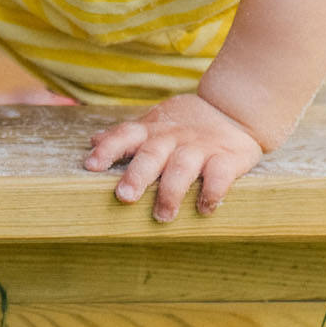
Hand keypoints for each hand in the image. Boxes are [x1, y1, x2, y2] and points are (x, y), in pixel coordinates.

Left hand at [84, 92, 264, 221]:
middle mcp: (173, 138)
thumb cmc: (186, 124)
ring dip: (171, 191)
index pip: (125, 134)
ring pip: (182, 167)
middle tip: (124, 196)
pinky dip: (212, 192)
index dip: (108, 148)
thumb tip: (92, 140)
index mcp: (153, 130)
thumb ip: (128, 135)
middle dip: (138, 174)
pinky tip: (205, 208)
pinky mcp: (227, 158)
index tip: (91, 165)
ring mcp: (200, 148)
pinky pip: (220, 176)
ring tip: (163, 215)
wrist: (234, 110)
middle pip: (152, 153)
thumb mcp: (156, 123)